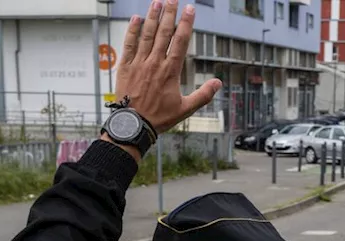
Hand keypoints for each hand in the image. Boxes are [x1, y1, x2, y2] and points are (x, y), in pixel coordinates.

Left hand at [117, 2, 221, 136]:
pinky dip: (132, 30)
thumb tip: (218, 83)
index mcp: (170, 71)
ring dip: (153, 17)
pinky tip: (136, 18)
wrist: (132, 125)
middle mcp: (155, 63)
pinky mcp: (125, 67)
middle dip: (169, 13)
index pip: (180, 41)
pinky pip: (129, 44)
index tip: (190, 9)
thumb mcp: (185, 109)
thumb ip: (203, 95)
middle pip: (164, 32)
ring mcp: (139, 63)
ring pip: (147, 34)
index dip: (186, 23)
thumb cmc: (158, 118)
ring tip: (157, 2)